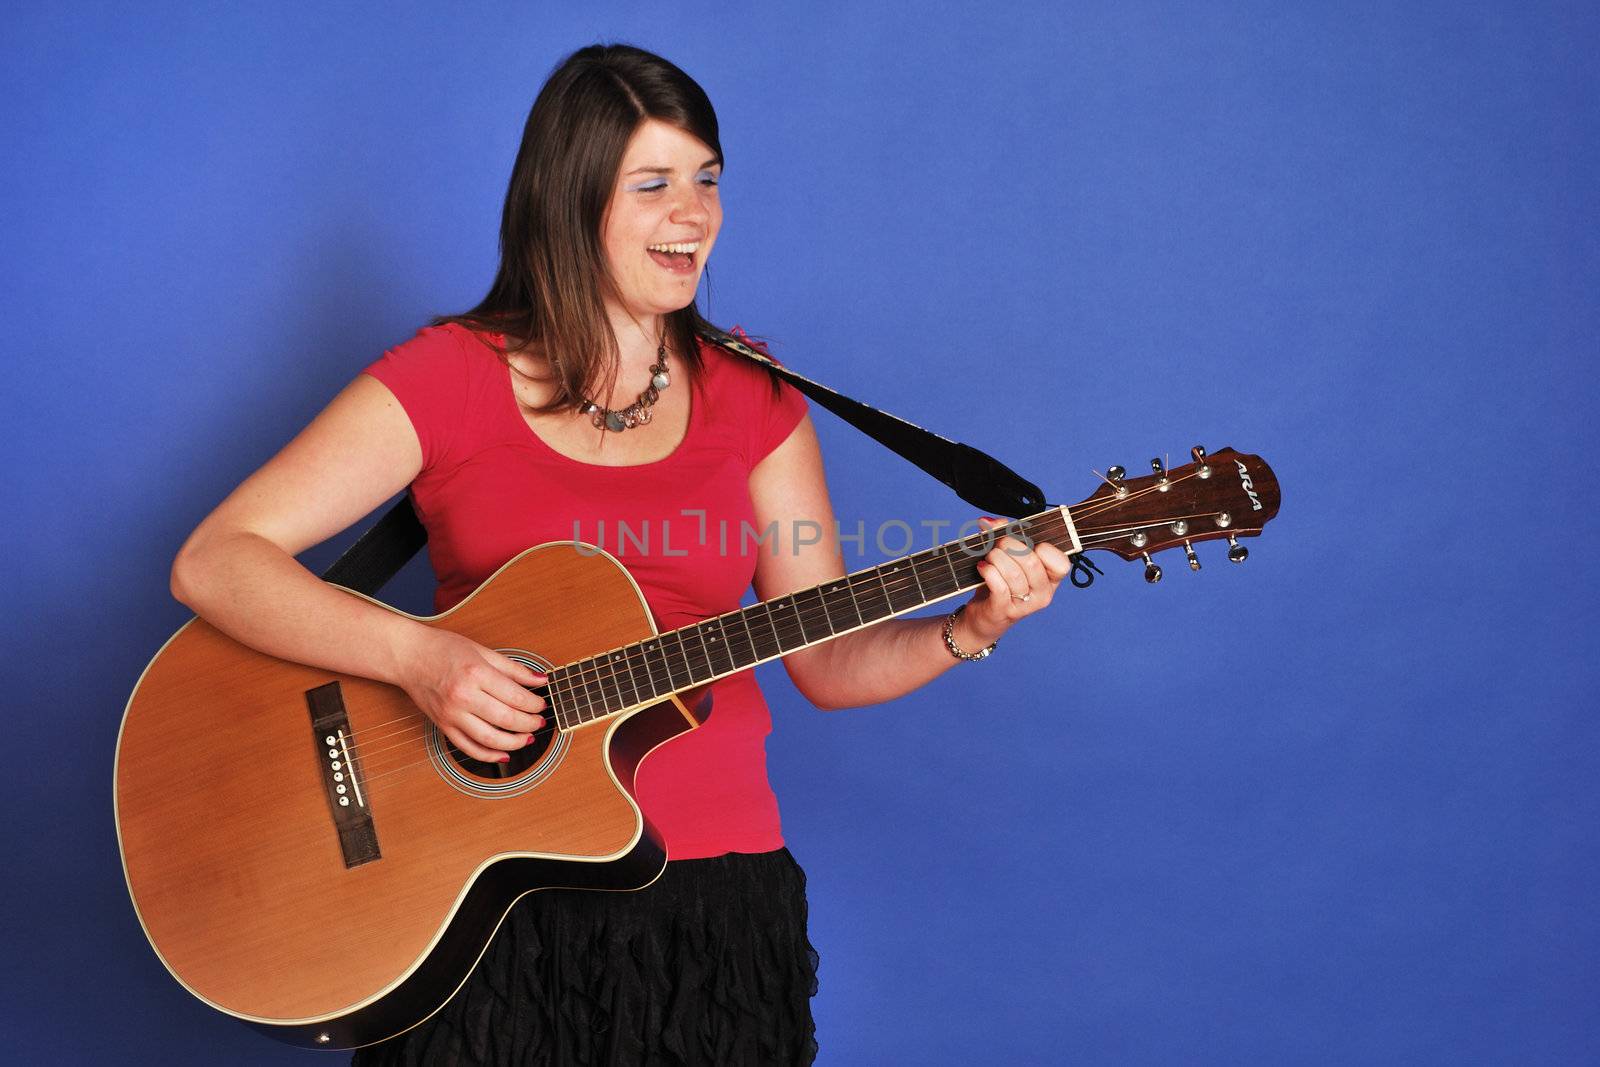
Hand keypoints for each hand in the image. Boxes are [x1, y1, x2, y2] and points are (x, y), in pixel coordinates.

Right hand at [393, 627, 547, 762]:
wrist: (408, 656)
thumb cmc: (443, 649)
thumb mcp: (482, 651)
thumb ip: (513, 669)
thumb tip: (540, 680)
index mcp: (476, 673)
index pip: (515, 696)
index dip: (535, 704)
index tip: (542, 705)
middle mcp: (463, 696)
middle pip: (506, 719)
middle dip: (529, 724)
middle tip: (539, 722)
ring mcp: (451, 714)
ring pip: (489, 739)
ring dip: (514, 743)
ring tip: (527, 738)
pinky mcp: (443, 726)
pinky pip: (468, 748)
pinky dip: (488, 755)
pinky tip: (504, 754)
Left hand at [958, 516, 1073, 647]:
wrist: (984, 616)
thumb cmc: (1000, 583)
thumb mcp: (1007, 556)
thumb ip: (1003, 534)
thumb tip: (991, 522)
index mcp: (1051, 579)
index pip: (1061, 563)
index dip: (1044, 548)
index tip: (1025, 541)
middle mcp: (1043, 593)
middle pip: (1032, 562)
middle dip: (1010, 546)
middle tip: (998, 544)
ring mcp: (1025, 605)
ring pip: (1014, 574)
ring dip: (996, 558)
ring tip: (988, 557)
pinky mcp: (1005, 611)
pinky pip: (999, 587)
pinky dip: (988, 572)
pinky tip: (982, 567)